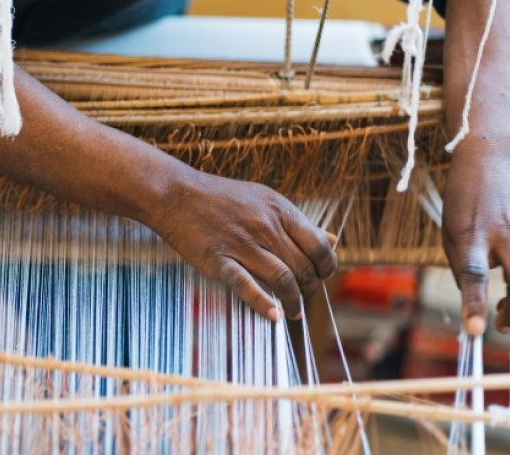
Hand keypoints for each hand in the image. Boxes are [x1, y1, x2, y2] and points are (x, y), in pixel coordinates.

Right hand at [146, 169, 336, 320]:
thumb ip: (299, 223)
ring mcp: (242, 244)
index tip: (320, 276)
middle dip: (309, 289)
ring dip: (294, 302)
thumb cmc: (222, 199)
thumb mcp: (266, 201)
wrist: (177, 194)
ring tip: (292, 311)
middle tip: (303, 297)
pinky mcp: (219, 260)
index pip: (319, 246)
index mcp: (280, 210)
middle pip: (303, 267)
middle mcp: (265, 226)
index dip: (326, 267)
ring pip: (283, 280)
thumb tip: (332, 240)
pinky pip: (247, 286)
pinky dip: (264, 304)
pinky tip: (273, 315)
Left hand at [441, 138, 509, 335]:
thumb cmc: (463, 200)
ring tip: (507, 309)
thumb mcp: (449, 231)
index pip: (475, 273)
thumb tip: (476, 301)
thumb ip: (462, 267)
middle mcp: (506, 230)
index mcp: (472, 231)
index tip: (475, 330)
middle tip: (501, 325)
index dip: (475, 303)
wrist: (490, 158)